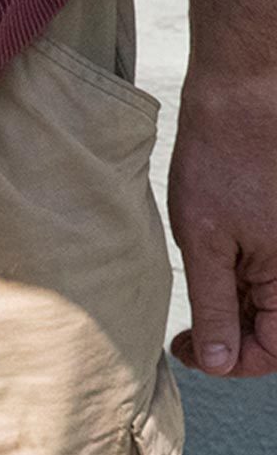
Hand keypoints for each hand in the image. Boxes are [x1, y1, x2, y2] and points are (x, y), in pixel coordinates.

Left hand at [168, 69, 276, 376]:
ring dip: (234, 315)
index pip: (272, 351)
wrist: (242, 92)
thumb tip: (221, 361)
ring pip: (270, 305)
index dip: (230, 363)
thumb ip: (216, 308)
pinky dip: (242, 285)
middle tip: (186, 336)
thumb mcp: (205, 245)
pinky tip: (214, 273)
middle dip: (229, 341)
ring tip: (198, 304)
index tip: (188, 349)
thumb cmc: (221, 160)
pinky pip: (270, 274)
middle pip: (272, 331)